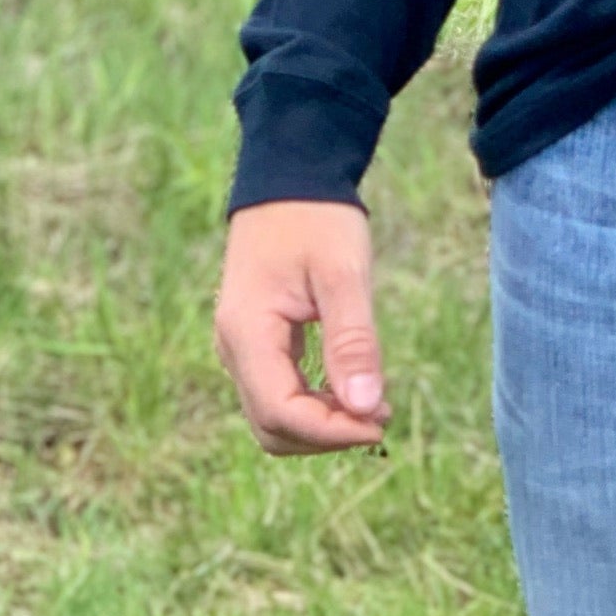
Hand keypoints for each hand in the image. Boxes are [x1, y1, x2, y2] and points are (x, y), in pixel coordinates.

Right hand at [214, 200, 390, 456]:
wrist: (288, 180)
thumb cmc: (317, 219)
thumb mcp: (343, 275)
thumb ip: (353, 342)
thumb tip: (366, 408)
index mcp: (246, 331)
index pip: (280, 413)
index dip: (331, 432)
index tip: (381, 422)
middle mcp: (233, 348)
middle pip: (272, 427)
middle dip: (327, 434)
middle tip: (382, 413)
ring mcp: (240, 348)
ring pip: (273, 418)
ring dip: (322, 424)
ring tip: (373, 403)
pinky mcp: (255, 345)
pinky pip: (278, 394)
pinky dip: (315, 405)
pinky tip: (353, 387)